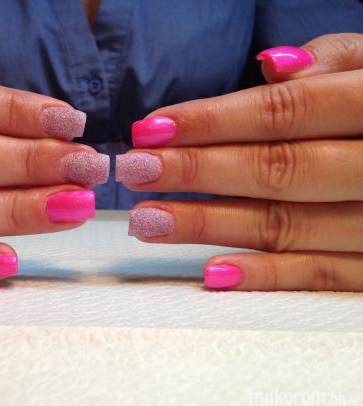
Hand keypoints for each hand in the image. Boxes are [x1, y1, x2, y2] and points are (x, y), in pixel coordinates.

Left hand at [118, 33, 362, 290]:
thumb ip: (337, 61)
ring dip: (210, 225)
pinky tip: (212, 273)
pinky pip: (323, 278)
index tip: (150, 129)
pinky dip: (267, 277)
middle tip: (134, 172)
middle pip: (278, 168)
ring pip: (290, 225)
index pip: (284, 110)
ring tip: (147, 221)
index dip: (212, 121)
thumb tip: (270, 66)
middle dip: (197, 171)